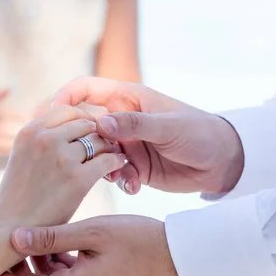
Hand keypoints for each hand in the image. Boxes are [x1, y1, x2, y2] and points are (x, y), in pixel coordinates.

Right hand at [0, 105, 124, 227]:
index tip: (88, 132)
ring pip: (99, 140)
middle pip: (85, 123)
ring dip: (108, 147)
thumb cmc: (17, 197)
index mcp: (30, 131)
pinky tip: (116, 167)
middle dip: (97, 133)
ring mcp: (61, 158)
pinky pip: (107, 160)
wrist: (9, 230)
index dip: (82, 119)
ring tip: (111, 156)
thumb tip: (68, 127)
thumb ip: (42, 138)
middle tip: (104, 145)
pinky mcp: (77, 179)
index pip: (66, 110)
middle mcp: (45, 139)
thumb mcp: (22, 156)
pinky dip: (116, 162)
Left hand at [0, 215, 180, 275]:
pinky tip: (60, 237)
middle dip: (18, 264)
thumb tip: (15, 237)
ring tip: (36, 230)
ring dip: (39, 259)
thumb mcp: (92, 233)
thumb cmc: (136, 240)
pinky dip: (57, 259)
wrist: (174, 255)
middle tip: (10, 235)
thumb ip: (53, 237)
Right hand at [52, 77, 244, 193]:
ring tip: (119, 175)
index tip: (53, 115)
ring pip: (96, 153)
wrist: (222, 162)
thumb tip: (100, 125)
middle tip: (79, 158)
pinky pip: (113, 172)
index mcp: (127, 98)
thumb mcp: (168, 126)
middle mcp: (122, 119)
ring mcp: (126, 143)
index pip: (85, 89)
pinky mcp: (133, 166)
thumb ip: (135, 125)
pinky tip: (134, 187)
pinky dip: (119, 180)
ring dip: (100, 165)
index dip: (65, 97)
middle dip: (80, 141)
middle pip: (85, 125)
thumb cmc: (199, 132)